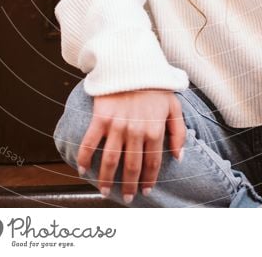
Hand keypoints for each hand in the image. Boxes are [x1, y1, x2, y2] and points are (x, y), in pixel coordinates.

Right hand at [76, 88, 185, 203]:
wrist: (132, 63)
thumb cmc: (154, 85)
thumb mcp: (174, 106)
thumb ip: (178, 132)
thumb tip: (178, 156)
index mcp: (154, 130)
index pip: (152, 163)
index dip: (149, 180)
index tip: (146, 190)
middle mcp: (135, 131)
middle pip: (131, 166)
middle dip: (129, 186)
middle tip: (126, 198)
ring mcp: (117, 126)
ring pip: (111, 160)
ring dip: (107, 179)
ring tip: (105, 191)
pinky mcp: (100, 118)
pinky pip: (91, 142)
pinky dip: (85, 157)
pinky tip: (83, 169)